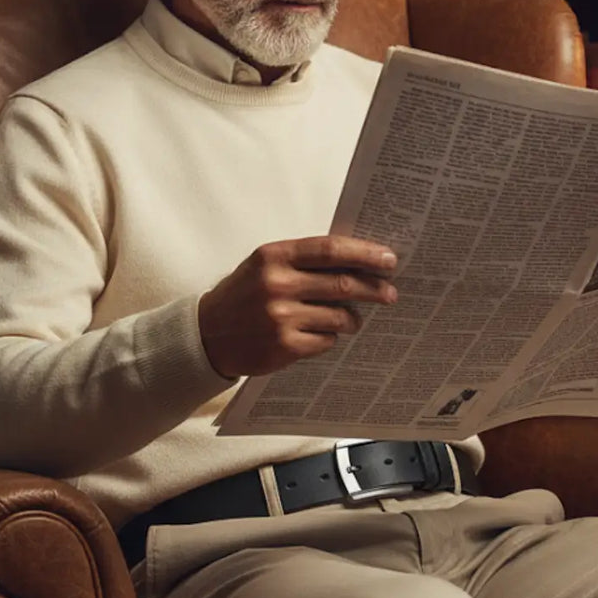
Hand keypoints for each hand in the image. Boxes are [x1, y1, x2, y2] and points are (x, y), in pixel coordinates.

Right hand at [198, 235, 397, 377]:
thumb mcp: (266, 265)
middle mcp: (277, 284)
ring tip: (354, 319)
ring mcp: (280, 317)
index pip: (330, 250)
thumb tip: (359, 261)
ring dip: (354, 319)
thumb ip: (305, 260)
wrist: (206, 335)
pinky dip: (331, 338)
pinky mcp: (283, 346)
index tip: (389, 259)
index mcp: (274, 256)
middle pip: (343, 284)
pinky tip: (322, 334)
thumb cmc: (245, 294)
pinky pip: (326, 341)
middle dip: (374, 289)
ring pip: (339, 317)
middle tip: (391, 293)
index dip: (365, 254)